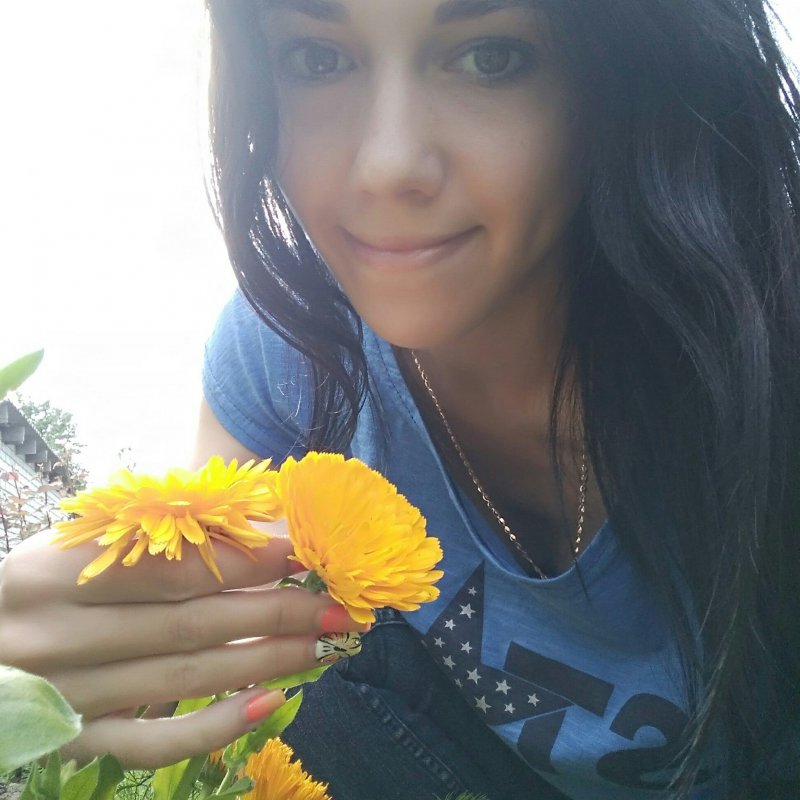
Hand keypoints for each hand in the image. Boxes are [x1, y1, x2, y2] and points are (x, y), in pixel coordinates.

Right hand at [0, 528, 366, 767]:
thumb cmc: (31, 585)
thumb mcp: (71, 545)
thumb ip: (144, 536)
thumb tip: (244, 528)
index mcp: (50, 575)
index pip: (170, 568)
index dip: (244, 560)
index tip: (300, 552)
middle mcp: (57, 639)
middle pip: (191, 625)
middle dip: (275, 612)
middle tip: (337, 606)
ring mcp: (66, 698)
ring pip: (185, 680)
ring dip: (265, 660)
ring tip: (322, 644)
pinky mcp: (74, 741)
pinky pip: (153, 743)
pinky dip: (214, 728)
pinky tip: (270, 703)